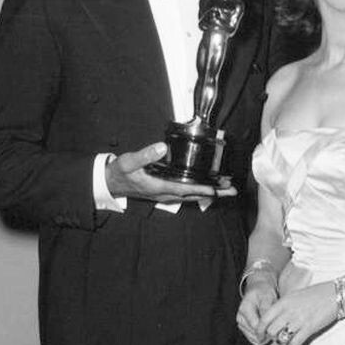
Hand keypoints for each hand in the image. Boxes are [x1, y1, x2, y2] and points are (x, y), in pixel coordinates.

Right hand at [105, 143, 236, 203]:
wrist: (112, 183)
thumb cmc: (121, 173)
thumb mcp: (129, 162)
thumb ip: (145, 155)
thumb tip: (161, 147)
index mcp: (159, 187)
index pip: (185, 189)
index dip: (201, 189)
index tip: (216, 189)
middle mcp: (166, 194)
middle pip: (194, 196)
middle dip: (214, 193)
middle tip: (232, 190)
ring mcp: (166, 195)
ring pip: (193, 196)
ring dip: (210, 193)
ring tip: (227, 189)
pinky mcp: (166, 193)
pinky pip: (187, 194)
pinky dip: (200, 192)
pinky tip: (208, 187)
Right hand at [236, 277, 278, 344]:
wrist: (258, 291)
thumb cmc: (264, 293)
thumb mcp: (267, 297)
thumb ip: (266, 309)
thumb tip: (266, 323)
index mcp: (244, 309)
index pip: (255, 326)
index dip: (267, 329)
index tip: (276, 328)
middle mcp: (240, 318)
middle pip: (254, 334)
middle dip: (266, 334)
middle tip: (276, 328)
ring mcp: (241, 324)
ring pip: (254, 339)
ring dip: (264, 337)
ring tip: (272, 328)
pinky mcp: (244, 329)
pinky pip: (253, 340)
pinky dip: (262, 338)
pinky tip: (268, 331)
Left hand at [258, 282, 336, 344]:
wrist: (334, 294)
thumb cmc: (315, 294)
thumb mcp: (294, 296)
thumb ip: (283, 306)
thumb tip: (274, 317)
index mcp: (283, 302)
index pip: (264, 319)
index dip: (259, 330)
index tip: (260, 335)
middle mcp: (288, 311)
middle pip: (270, 330)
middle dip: (271, 336)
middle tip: (275, 338)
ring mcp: (298, 320)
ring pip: (281, 338)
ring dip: (282, 341)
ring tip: (286, 340)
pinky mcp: (309, 328)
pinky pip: (294, 343)